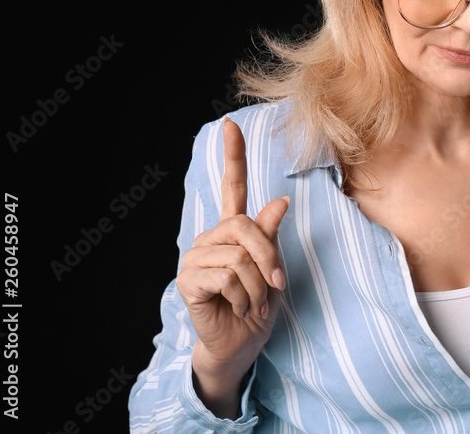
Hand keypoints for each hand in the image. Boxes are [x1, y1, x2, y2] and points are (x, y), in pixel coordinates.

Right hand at [176, 117, 288, 416]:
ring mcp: (196, 258)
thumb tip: (280, 200)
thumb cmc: (259, 306)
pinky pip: (226, 276)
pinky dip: (244, 297)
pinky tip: (239, 309)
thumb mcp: (274, 269)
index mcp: (233, 231)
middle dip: (269, 257)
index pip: (232, 186)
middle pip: (245, 227)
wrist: (241, 345)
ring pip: (239, 256)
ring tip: (254, 303)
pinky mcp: (188, 281)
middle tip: (276, 284)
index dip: (233, 156)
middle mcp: (211, 239)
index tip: (229, 125)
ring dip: (258, 287)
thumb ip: (271, 237)